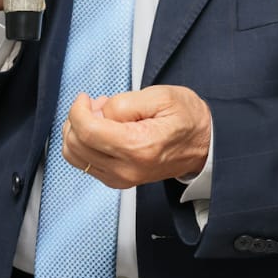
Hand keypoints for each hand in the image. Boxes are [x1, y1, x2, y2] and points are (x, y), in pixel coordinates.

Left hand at [61, 86, 212, 189]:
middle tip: (97, 105)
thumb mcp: (160, 96)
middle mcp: (126, 169)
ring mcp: (120, 179)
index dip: (78, 109)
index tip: (85, 98)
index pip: (87, 131)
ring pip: (74, 156)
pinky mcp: (117, 180)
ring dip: (77, 132)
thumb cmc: (186, 119)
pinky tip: (102, 130)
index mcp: (138, 147)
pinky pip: (84, 163)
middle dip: (78, 119)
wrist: (204, 145)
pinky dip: (84, 144)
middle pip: (75, 145)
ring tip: (100, 117)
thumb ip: (123, 103)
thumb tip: (97, 113)